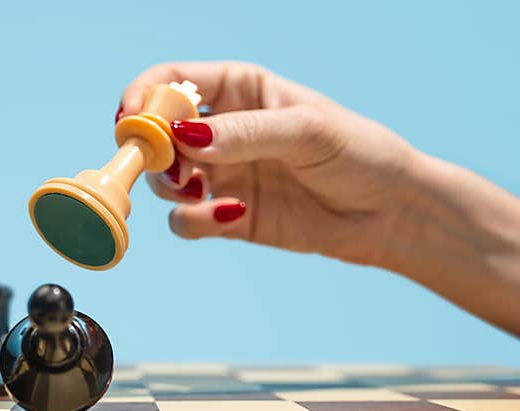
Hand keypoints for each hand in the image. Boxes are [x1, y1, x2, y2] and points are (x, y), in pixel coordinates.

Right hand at [119, 61, 425, 268]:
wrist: (388, 213)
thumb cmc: (359, 154)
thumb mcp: (308, 131)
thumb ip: (246, 133)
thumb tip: (185, 138)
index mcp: (239, 89)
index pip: (174, 81)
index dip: (144, 96)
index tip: (131, 119)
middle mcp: (223, 131)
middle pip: (158, 135)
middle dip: (152, 151)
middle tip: (174, 168)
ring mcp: (223, 175)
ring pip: (165, 180)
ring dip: (170, 186)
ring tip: (202, 191)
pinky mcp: (227, 216)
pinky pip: (187, 220)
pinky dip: (196, 220)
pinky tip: (231, 215)